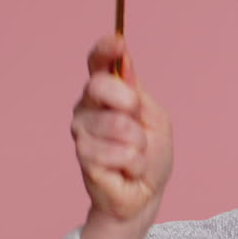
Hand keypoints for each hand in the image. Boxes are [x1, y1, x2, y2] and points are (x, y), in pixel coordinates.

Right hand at [70, 33, 173, 238]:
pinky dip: (135, 163)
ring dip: (138, 144)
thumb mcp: (155, 118)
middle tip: (138, 124)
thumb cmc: (150, 155)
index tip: (118, 43)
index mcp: (105, 93)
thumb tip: (125, 60)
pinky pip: (121, 152)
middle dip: (129, 104)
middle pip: (101, 85)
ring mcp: (82, 132)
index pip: (97, 63)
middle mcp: (87, 108)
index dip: (104, 50)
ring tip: (134, 155)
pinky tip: (127, 170)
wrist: (145, 194)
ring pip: (119, 124)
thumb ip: (137, 92)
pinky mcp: (85, 157)